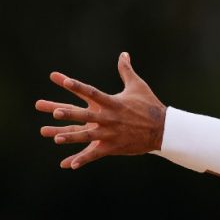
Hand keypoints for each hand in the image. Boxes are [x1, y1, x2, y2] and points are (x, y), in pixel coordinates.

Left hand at [36, 52, 165, 168]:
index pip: (92, 92)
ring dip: (72, 137)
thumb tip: (123, 54)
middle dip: (71, 114)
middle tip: (56, 112)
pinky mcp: (113, 147)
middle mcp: (110, 118)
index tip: (65, 81)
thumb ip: (126, 70)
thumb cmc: (149, 105)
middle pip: (87, 115)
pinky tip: (71, 165)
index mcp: (113, 102)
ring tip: (56, 138)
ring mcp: (111, 133)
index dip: (78, 86)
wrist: (163, 129)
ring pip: (88, 136)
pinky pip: (96, 153)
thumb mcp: (138, 86)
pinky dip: (84, 159)